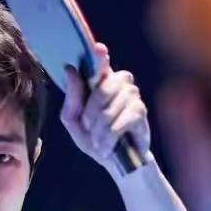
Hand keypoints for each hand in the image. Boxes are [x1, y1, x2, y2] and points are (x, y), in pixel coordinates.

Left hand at [61, 43, 150, 173]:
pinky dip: (109, 137)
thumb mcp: (74, 121)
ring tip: (98, 140)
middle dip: (90, 113)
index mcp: (101, 82)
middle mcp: (119, 82)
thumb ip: (72, 98)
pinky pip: (121, 121)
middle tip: (88, 128)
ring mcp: (132, 95)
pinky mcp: (141, 111)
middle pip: (103, 88)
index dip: (99, 56)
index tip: (98, 49)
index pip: (100, 63)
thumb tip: (70, 70)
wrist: (115, 161)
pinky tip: (108, 146)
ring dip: (99, 130)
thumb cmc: (94, 137)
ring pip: (110, 108)